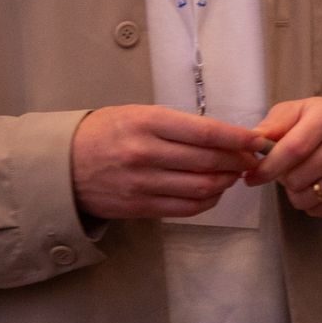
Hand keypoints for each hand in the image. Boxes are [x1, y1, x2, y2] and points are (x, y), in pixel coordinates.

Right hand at [70, 104, 260, 220]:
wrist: (62, 165)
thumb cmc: (107, 132)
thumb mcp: (140, 114)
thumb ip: (180, 124)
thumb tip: (226, 135)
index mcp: (149, 123)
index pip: (207, 132)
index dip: (239, 138)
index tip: (259, 140)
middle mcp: (146, 153)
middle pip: (209, 161)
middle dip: (239, 161)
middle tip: (252, 158)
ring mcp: (142, 184)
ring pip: (201, 188)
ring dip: (226, 182)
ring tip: (234, 173)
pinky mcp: (139, 208)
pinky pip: (185, 209)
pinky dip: (208, 201)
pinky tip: (214, 191)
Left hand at [246, 97, 321, 217]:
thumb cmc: (317, 124)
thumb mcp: (294, 113)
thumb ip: (271, 125)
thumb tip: (251, 142)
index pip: (293, 149)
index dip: (267, 167)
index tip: (252, 177)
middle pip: (298, 178)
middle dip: (283, 180)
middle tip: (289, 170)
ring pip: (308, 197)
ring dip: (296, 193)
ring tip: (304, 178)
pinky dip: (313, 204)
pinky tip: (319, 187)